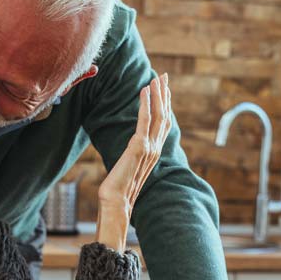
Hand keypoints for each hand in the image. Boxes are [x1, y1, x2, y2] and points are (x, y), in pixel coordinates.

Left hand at [96, 73, 171, 250]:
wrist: (115, 203)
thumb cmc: (118, 189)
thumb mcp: (127, 168)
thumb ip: (133, 156)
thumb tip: (132, 149)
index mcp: (154, 153)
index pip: (163, 124)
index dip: (164, 105)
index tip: (163, 89)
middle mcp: (156, 149)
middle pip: (165, 116)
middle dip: (164, 95)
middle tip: (164, 76)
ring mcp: (150, 148)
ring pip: (159, 116)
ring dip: (158, 95)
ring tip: (156, 78)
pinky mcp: (139, 148)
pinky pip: (145, 121)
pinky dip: (146, 104)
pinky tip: (144, 90)